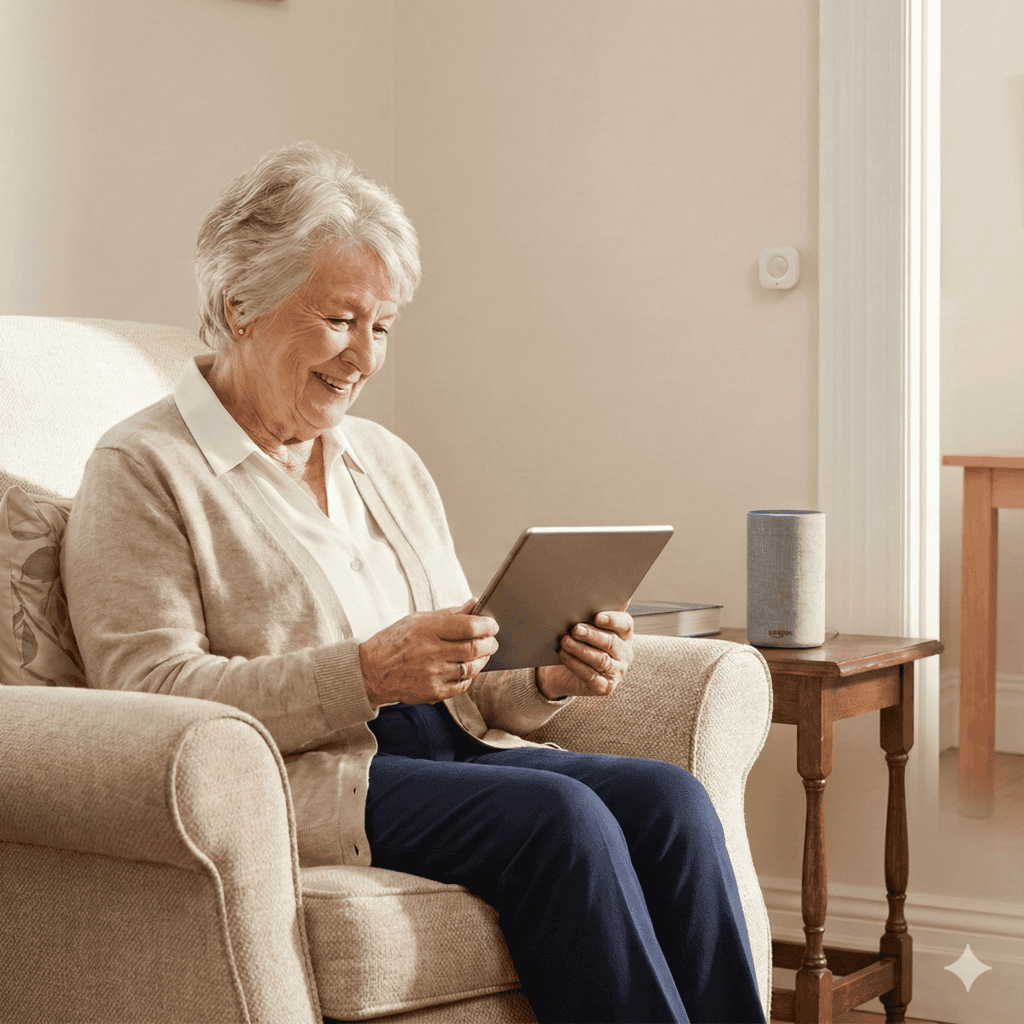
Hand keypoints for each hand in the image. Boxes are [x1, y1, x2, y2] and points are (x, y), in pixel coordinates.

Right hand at [359, 600, 498, 707]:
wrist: (370, 672)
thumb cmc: (394, 641)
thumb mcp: (417, 620)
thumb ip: (448, 614)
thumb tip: (474, 604)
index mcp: (427, 629)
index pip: (469, 626)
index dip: (487, 625)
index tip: (493, 624)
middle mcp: (431, 652)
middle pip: (475, 648)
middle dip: (490, 644)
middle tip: (493, 641)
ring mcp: (432, 674)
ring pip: (471, 668)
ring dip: (483, 660)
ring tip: (483, 654)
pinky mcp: (432, 692)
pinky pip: (462, 685)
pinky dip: (469, 676)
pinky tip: (467, 669)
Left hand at [536, 610, 634, 699]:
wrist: (564, 671)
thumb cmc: (580, 643)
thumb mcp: (587, 626)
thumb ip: (596, 609)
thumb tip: (602, 587)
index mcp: (625, 635)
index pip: (626, 624)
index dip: (613, 620)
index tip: (597, 617)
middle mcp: (625, 654)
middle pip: (612, 642)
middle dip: (592, 635)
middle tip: (575, 629)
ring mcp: (617, 672)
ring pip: (600, 660)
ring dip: (580, 649)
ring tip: (565, 641)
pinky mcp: (605, 688)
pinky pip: (590, 676)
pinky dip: (575, 665)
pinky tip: (564, 655)